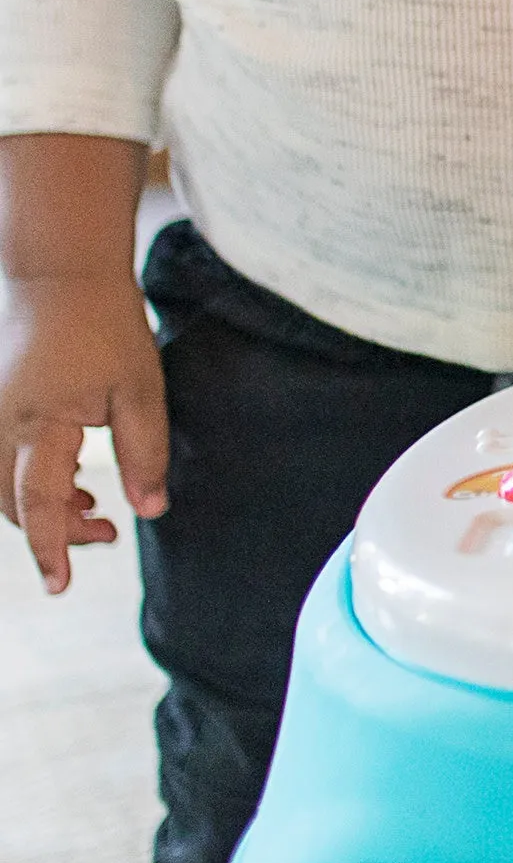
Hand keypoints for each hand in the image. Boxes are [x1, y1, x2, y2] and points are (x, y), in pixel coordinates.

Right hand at [1, 270, 168, 594]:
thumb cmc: (107, 329)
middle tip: (107, 536)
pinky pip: (2, 463)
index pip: (37, 505)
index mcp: (39, 424)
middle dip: (54, 530)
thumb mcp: (141, 391)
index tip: (60, 585)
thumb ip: (143, 453)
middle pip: (13, 503)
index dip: (50, 548)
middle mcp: (0, 425)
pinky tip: (75, 485)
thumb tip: (148, 512)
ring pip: (4, 487)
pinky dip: (32, 483)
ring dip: (45, 508)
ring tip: (98, 513)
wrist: (62, 277)